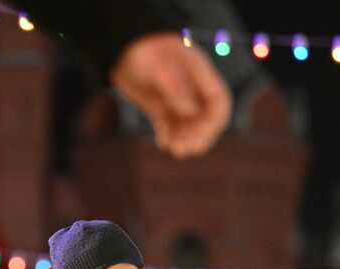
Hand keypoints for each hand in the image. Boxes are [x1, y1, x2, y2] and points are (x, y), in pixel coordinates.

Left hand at [111, 33, 231, 158]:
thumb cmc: (142, 50)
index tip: (200, 134)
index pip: (218, 101)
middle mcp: (190, 88)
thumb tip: (190, 112)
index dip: (214, 121)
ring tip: (174, 150)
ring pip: (187, 125)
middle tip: (184, 149)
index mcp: (198, 74)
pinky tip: (163, 144)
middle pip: (205, 117)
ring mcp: (175, 98)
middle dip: (199, 135)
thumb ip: (175, 89)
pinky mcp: (159, 106)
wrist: (120, 48)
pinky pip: (169, 126)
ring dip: (184, 139)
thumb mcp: (158, 67)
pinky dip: (168, 136)